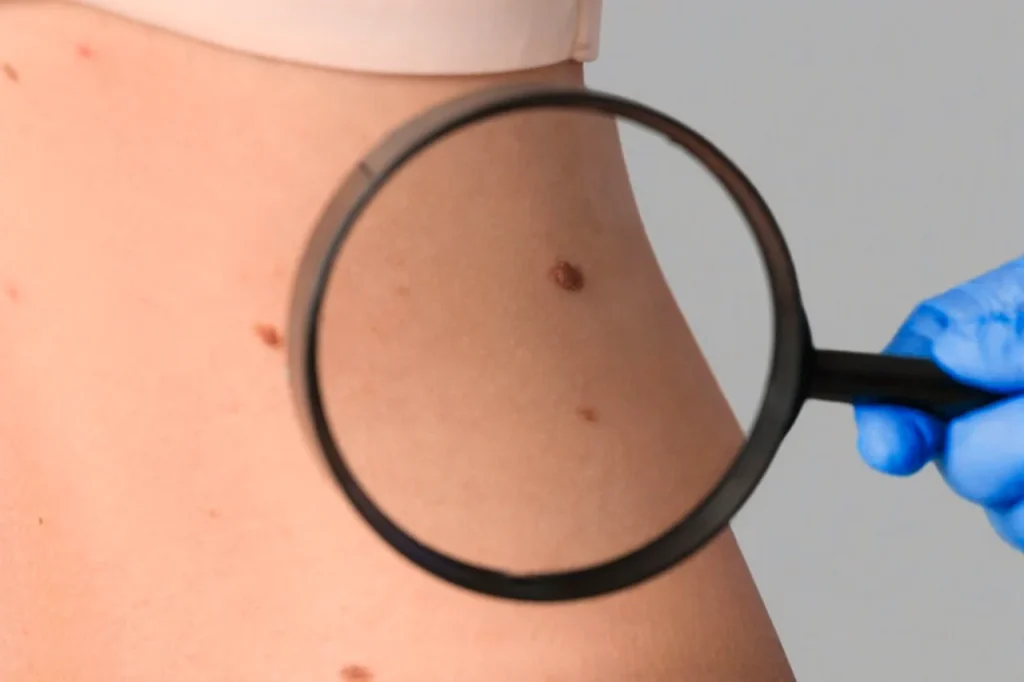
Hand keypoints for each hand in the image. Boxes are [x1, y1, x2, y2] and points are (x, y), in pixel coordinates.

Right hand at [854, 255, 1023, 550]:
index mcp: (990, 331)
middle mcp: (995, 396)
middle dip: (995, 447)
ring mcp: (1019, 454)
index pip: (907, 364)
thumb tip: (956, 355)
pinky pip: (1017, 525)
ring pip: (988, 496)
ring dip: (1021, 484)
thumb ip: (1013, 335)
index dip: (887, 409)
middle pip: (949, 446)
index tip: (896, 445)